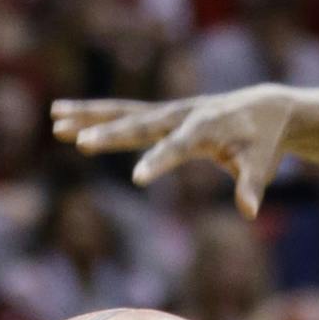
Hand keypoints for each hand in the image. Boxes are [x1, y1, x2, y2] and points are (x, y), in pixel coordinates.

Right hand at [51, 86, 293, 217]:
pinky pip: (122, 112)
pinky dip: (94, 114)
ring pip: (122, 112)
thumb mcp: (261, 164)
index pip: (179, 147)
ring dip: (89, 117)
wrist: (264, 108)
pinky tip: (62, 115)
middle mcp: (181, 115)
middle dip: (111, 135)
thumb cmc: (262, 141)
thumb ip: (251, 185)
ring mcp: (167, 111)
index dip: (159, 161)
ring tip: (55, 122)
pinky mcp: (159, 114)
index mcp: (206, 128)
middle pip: (141, 124)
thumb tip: (249, 211)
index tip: (137, 179)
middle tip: (81, 143)